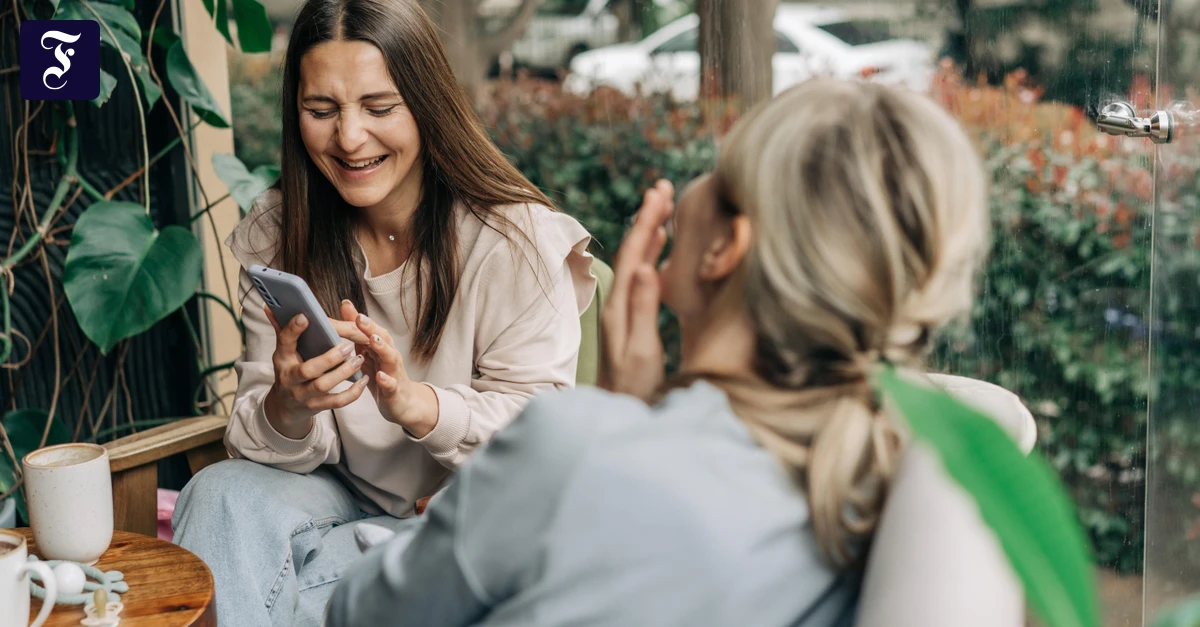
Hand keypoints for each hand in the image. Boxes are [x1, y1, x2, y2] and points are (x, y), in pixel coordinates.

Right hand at [262, 306, 369, 438]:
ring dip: (344, 373)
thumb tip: (269, 305)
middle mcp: (290, 378)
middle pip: (308, 370)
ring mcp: (303, 395)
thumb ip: (281, 329)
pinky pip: (336, 402)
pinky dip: (352, 393)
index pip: (284, 342)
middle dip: (329, 358)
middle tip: (347, 346)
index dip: (293, 330)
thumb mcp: (283, 352)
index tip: (306, 316)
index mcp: (282, 359)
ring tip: (359, 359)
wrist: (285, 406)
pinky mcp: (316, 407)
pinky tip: (364, 380)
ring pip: (323, 385)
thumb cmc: (289, 371)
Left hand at [339, 301, 439, 437]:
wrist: (404, 404)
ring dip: (382, 349)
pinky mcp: (395, 391)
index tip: (346, 309)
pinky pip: (392, 385)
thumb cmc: (383, 376)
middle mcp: (390, 357)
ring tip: (373, 341)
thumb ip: (357, 331)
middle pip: (383, 339)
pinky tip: (380, 376)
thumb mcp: (368, 354)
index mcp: (381, 348)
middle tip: (359, 319)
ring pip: (391, 358)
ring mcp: (394, 373)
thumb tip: (346, 305)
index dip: (359, 320)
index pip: (371, 330)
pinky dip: (387, 380)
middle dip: (371, 328)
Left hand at [598, 179, 672, 400]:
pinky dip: (651, 254)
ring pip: (637, 260)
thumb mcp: (641, 349)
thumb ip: (644, 309)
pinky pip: (641, 276)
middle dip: (648, 217)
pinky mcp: (630, 317)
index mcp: (620, 306)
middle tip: (663, 187)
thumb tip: (647, 267)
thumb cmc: (633, 387)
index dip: (646, 221)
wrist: (617, 412)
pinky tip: (659, 244)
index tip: (659, 192)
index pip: (634, 254)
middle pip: (633, 250)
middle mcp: (618, 303)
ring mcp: (623, 309)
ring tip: (663, 206)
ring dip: (649, 231)